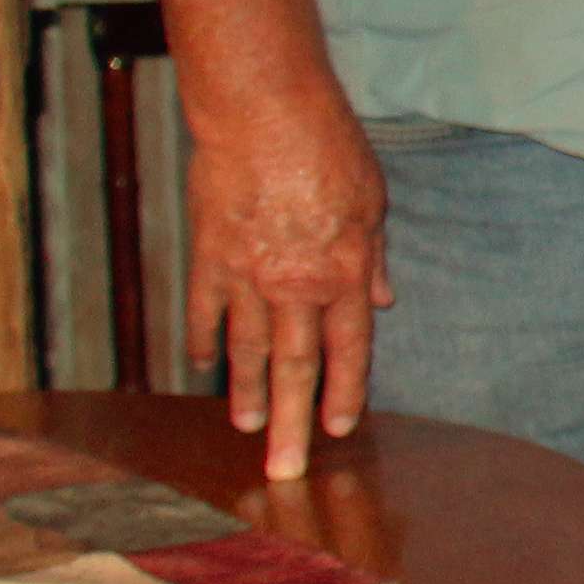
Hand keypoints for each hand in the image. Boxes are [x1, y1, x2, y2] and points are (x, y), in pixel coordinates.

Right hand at [185, 80, 391, 482]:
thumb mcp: (374, 201)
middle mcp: (297, 285)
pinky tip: (203, 363)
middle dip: (291, 424)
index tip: (340, 429)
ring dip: (245, 393)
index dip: (345, 392)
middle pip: (294, 367)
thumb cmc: (329, 148)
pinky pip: (205, 310)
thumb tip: (381, 302)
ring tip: (246, 428)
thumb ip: (374, 258)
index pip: (348, 349)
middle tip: (284, 470)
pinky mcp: (208, 257)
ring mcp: (248, 275)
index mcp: (344, 272)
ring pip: (246, 350)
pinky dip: (204, 338)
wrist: (265, 113)